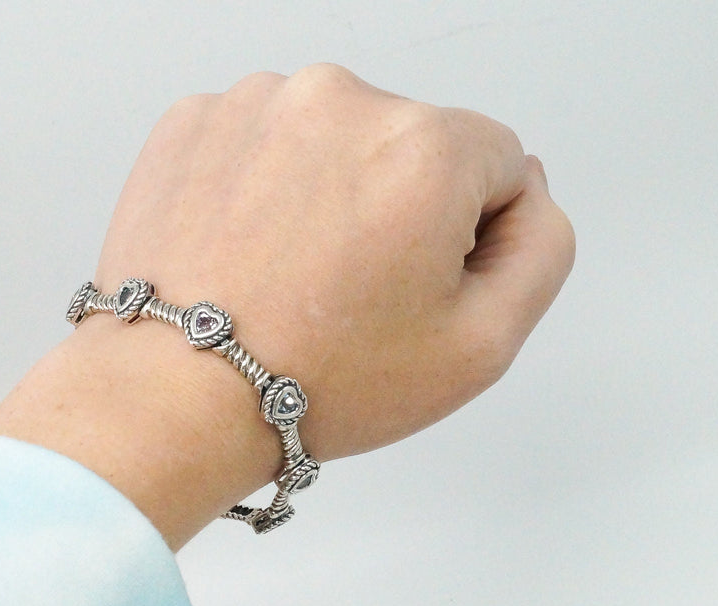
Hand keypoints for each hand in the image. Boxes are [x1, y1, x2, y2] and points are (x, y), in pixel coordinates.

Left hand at [0, 64, 574, 546]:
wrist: (174, 393)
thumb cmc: (315, 380)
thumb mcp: (481, 346)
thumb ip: (543, 249)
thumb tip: (526, 194)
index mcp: (424, 147)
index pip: (495, 164)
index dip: (465, 237)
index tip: (412, 286)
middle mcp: (339, 101)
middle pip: (410, 144)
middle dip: (395, 207)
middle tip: (345, 290)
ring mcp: (256, 104)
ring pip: (331, 140)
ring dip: (324, 192)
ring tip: (286, 273)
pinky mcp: (195, 121)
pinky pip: (261, 141)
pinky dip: (261, 185)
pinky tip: (245, 250)